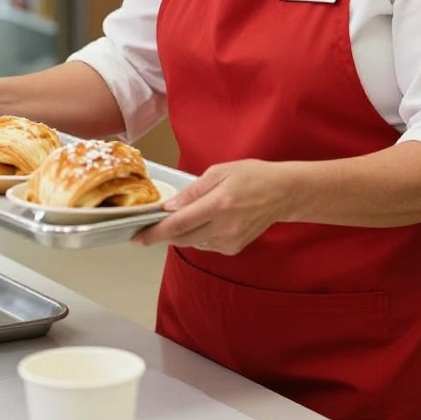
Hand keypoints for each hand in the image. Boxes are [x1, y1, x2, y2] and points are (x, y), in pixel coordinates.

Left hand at [132, 160, 295, 254]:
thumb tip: (171, 207)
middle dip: (162, 235)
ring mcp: (230, 241)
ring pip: (193, 242)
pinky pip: (206, 244)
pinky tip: (205, 222)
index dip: (155, 232)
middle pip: (182, 237)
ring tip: (180, 219)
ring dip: (180, 234)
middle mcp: (224, 227)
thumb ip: (193, 191)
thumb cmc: (252, 176)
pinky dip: (198, 235)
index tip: (137, 236)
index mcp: (219, 204)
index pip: (179, 224)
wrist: (283, 193)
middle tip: (147, 229)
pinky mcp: (234, 248)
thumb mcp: (220, 171)